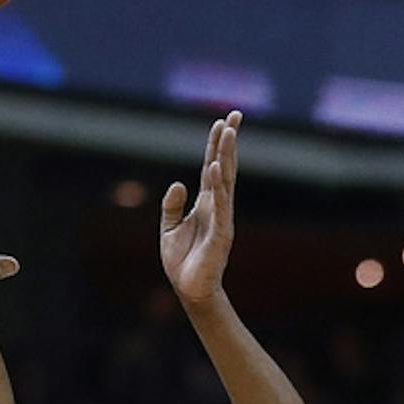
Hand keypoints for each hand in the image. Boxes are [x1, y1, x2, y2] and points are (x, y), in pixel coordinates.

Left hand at [160, 111, 241, 306]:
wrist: (189, 289)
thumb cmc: (181, 261)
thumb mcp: (169, 229)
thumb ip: (172, 206)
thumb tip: (177, 184)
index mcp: (205, 203)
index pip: (211, 167)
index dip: (216, 145)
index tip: (222, 122)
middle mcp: (217, 206)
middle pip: (223, 166)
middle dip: (228, 142)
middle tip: (234, 115)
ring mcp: (221, 217)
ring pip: (225, 180)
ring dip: (226, 156)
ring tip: (229, 132)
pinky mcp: (220, 233)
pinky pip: (220, 206)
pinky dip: (218, 187)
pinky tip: (215, 167)